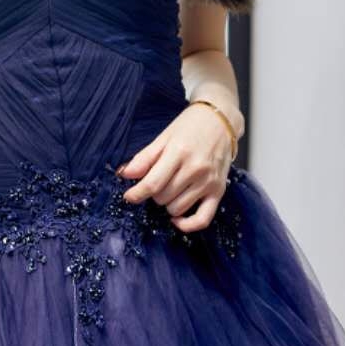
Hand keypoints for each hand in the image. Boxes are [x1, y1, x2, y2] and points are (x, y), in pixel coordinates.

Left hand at [116, 103, 236, 231]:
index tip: (129, 196)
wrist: (220, 120)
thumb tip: (124, 174)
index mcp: (179, 152)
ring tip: (170, 188)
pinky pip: (202, 219)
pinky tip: (177, 219)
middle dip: (154, 193)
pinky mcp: (219, 191)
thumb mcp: (164, 137)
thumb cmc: (190, 127)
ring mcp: (209, 181)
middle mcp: (196, 168)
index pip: (153, 183)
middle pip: (163, 197)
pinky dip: (187, 225)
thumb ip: (144, 157)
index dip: (136, 193)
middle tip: (156, 181)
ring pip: (177, 208)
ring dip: (167, 203)